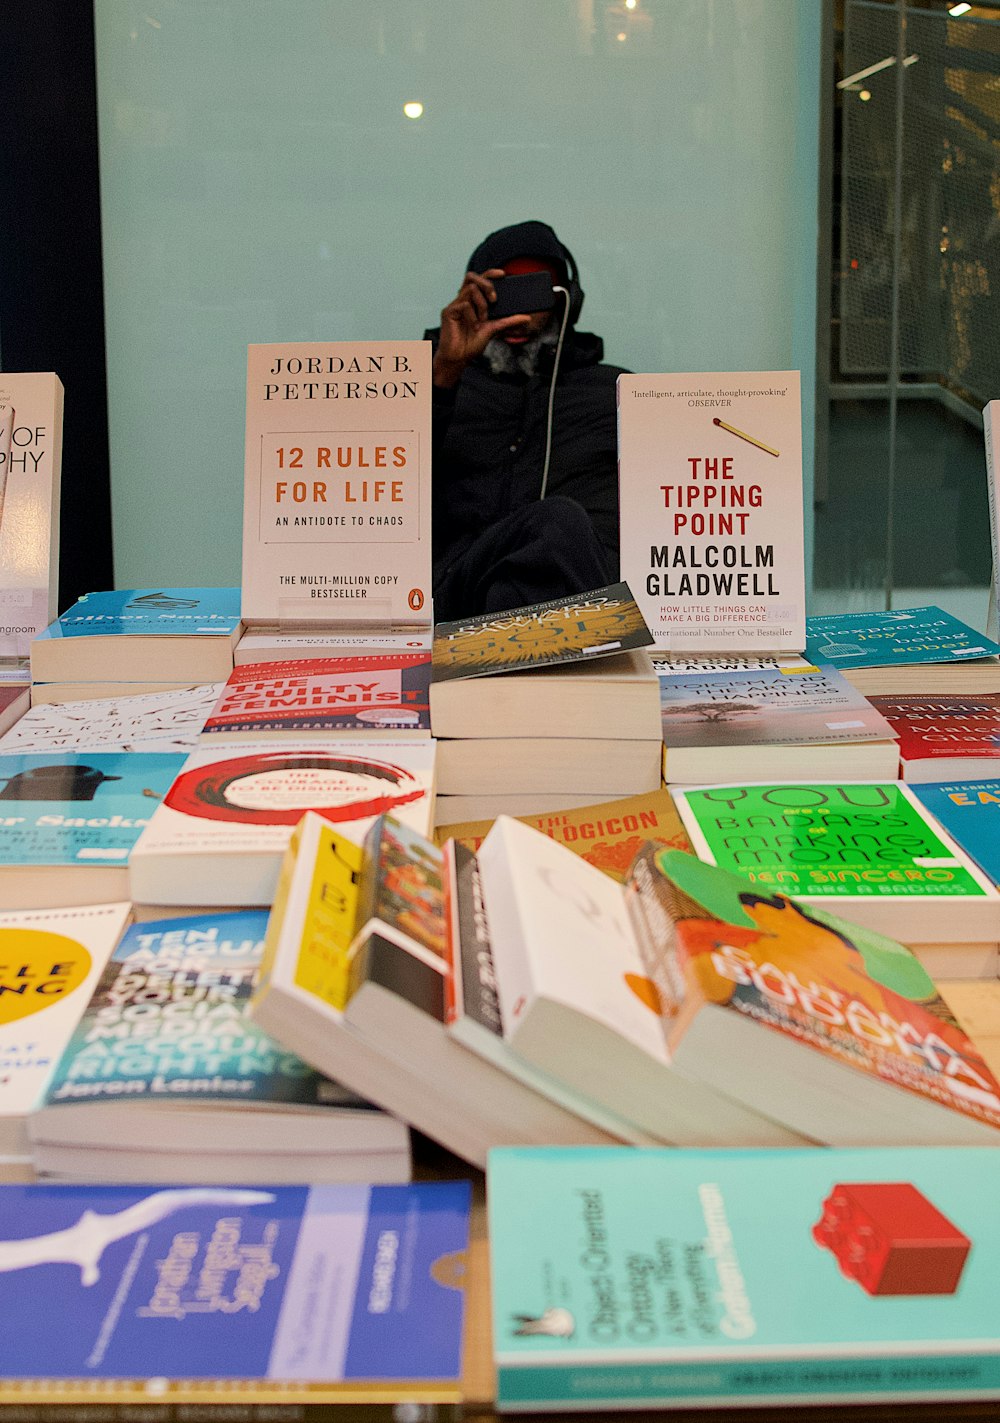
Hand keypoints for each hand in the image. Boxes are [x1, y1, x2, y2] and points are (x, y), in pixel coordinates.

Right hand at [433, 268, 529, 386]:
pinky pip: (464, 304)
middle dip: (486, 284)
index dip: (490, 273)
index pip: (479, 279)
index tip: (503, 274)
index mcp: (472, 301)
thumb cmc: (472, 344)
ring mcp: (455, 305)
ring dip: (481, 305)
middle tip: (494, 300)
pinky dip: (472, 315)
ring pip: (471, 289)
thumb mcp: (494, 329)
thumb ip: (508, 321)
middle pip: (472, 277)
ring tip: (483, 320)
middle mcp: (463, 300)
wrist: (459, 358)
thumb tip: (526, 317)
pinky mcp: (448, 312)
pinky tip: (474, 326)